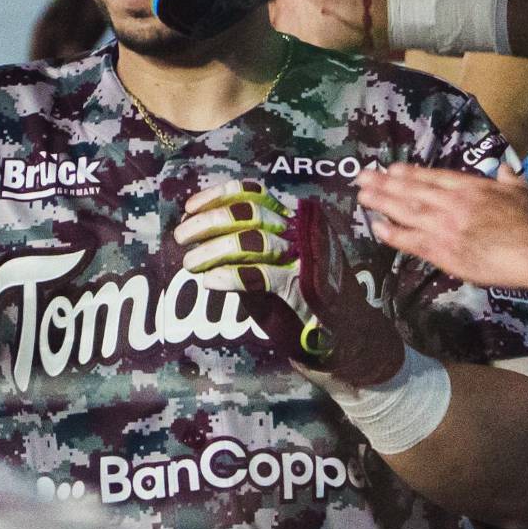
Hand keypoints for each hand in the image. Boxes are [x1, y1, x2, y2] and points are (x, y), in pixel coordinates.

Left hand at [175, 181, 402, 386]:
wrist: (345, 335)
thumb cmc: (302, 297)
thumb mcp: (273, 263)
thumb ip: (245, 248)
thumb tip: (199, 234)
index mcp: (293, 220)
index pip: (252, 193)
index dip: (218, 197)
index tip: (189, 208)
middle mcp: (301, 231)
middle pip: (249, 212)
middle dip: (209, 221)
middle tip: (182, 237)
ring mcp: (304, 258)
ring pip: (252, 240)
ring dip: (214, 249)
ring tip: (190, 262)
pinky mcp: (302, 288)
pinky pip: (261, 275)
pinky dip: (231, 276)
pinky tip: (210, 280)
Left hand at [356, 159, 527, 288]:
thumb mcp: (523, 190)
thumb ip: (509, 179)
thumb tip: (505, 169)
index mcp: (471, 187)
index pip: (433, 177)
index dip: (410, 173)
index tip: (392, 169)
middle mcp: (452, 203)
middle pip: (412, 190)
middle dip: (385, 183)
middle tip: (363, 177)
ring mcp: (445, 227)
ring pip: (406, 211)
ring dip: (382, 202)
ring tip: (361, 195)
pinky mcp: (444, 252)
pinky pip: (411, 241)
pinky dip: (392, 234)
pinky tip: (376, 227)